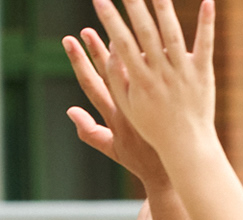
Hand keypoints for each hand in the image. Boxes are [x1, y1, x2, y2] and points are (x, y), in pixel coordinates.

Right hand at [64, 27, 169, 187]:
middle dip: (98, 47)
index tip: (68, 38)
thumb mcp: (113, 149)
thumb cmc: (142, 161)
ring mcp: (154, 101)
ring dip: (131, 46)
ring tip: (124, 25)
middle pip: (113, 70)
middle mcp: (133, 105)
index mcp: (116, 115)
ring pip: (141, 66)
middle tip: (88, 25)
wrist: (174, 170)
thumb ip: (90, 131)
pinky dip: (161, 55)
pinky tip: (160, 36)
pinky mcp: (173, 99)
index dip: (79, 61)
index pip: (92, 83)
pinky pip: (167, 72)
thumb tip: (69, 111)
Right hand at [93, 0, 215, 156]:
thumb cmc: (153, 128)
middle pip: (146, 33)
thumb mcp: (127, 108)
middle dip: (134, 5)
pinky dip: (207, 23)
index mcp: (140, 81)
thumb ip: (116, 79)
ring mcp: (183, 72)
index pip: (122, 44)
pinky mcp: (203, 74)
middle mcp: (161, 73)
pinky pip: (206, 45)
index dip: (110, 21)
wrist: (187, 147)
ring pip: (173, 34)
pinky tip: (208, 0)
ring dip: (164, 7)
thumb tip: (109, 49)